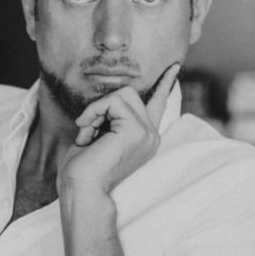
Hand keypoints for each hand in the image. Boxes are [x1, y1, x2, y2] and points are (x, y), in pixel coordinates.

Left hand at [58, 63, 179, 195]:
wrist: (81, 188)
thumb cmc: (83, 169)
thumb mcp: (98, 136)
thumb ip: (111, 118)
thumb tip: (112, 99)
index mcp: (143, 138)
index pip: (159, 105)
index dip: (165, 84)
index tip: (173, 67)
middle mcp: (150, 136)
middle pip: (131, 94)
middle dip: (103, 105)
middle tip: (88, 129)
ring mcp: (146, 133)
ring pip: (123, 94)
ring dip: (97, 110)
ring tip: (88, 134)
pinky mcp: (136, 131)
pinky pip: (113, 101)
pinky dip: (94, 112)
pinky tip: (87, 133)